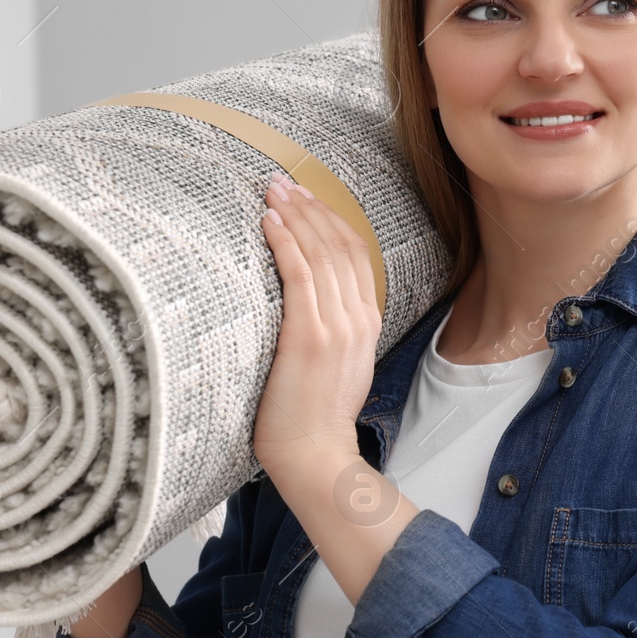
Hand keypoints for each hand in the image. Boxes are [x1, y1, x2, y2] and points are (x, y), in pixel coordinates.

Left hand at [252, 171, 381, 474]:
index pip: (355, 255)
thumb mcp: (338, 368)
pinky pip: (300, 275)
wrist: (315, 456)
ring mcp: (336, 326)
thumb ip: (333, 333)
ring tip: (274, 191)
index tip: (308, 197)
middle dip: (312, 207)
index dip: (332, 220)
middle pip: (340, 245)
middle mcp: (358, 318)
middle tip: (285, 181)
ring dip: (296, 216)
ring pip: (320, 253)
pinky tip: (269, 223)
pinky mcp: (309, 336)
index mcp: (367, 323)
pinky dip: (286, 243)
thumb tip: (307, 308)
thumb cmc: (314, 420)